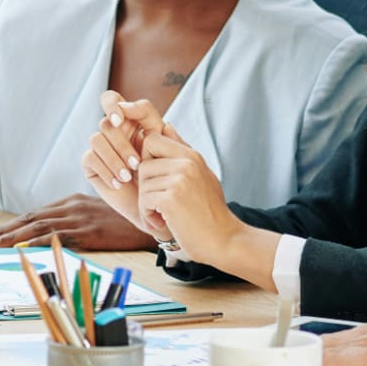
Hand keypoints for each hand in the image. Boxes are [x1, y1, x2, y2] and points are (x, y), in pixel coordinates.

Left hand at [0, 193, 162, 250]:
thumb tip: (51, 237)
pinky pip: (60, 237)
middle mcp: (72, 207)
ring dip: (13, 237)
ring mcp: (80, 218)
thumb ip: (74, 222)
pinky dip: (39, 241)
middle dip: (5, 231)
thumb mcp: (95, 216)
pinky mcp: (90, 231)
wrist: (150, 222)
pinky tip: (25, 247)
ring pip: (39, 227)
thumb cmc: (125, 221)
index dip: (11, 225)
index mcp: (72, 202)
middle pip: (32, 218)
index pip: (35, 214)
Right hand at [81, 91, 180, 236]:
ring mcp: (100, 147)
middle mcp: (112, 131)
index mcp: (129, 121)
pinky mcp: (91, 165)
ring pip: (96, 139)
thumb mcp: (169, 153)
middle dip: (121, 143)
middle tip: (136, 164)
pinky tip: (119, 183)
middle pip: (106, 122)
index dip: (113, 105)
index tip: (121, 119)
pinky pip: (89, 158)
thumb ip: (164, 134)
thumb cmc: (165, 177)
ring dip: (114, 158)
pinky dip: (106, 170)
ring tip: (129, 177)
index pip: (111, 99)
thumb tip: (155, 118)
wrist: (154, 206)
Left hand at [134, 134, 237, 265]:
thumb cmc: (210, 212)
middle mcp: (187, 162)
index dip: (147, 159)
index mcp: (192, 155)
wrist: (224, 240)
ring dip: (146, 204)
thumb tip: (166, 125)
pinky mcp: (172, 198)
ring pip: (142, 184)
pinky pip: (144, 200)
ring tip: (162, 215)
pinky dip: (148, 215)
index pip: (152, 140)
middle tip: (156, 203)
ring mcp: (180, 179)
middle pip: (143, 163)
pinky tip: (161, 222)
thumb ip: (182, 152)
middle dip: (145, 186)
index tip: (155, 181)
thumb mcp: (201, 175)